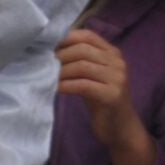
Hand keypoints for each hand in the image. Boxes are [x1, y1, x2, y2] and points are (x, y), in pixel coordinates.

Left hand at [57, 28, 156, 164]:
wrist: (121, 128)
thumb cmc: (101, 101)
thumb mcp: (92, 76)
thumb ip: (80, 60)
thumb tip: (51, 49)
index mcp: (113, 53)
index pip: (87, 36)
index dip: (66, 39)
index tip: (48, 47)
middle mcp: (118, 62)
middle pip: (82, 50)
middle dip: (60, 56)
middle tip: (44, 64)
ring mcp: (117, 78)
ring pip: (82, 66)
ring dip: (61, 71)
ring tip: (47, 77)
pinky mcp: (112, 95)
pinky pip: (83, 85)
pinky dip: (66, 85)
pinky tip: (55, 89)